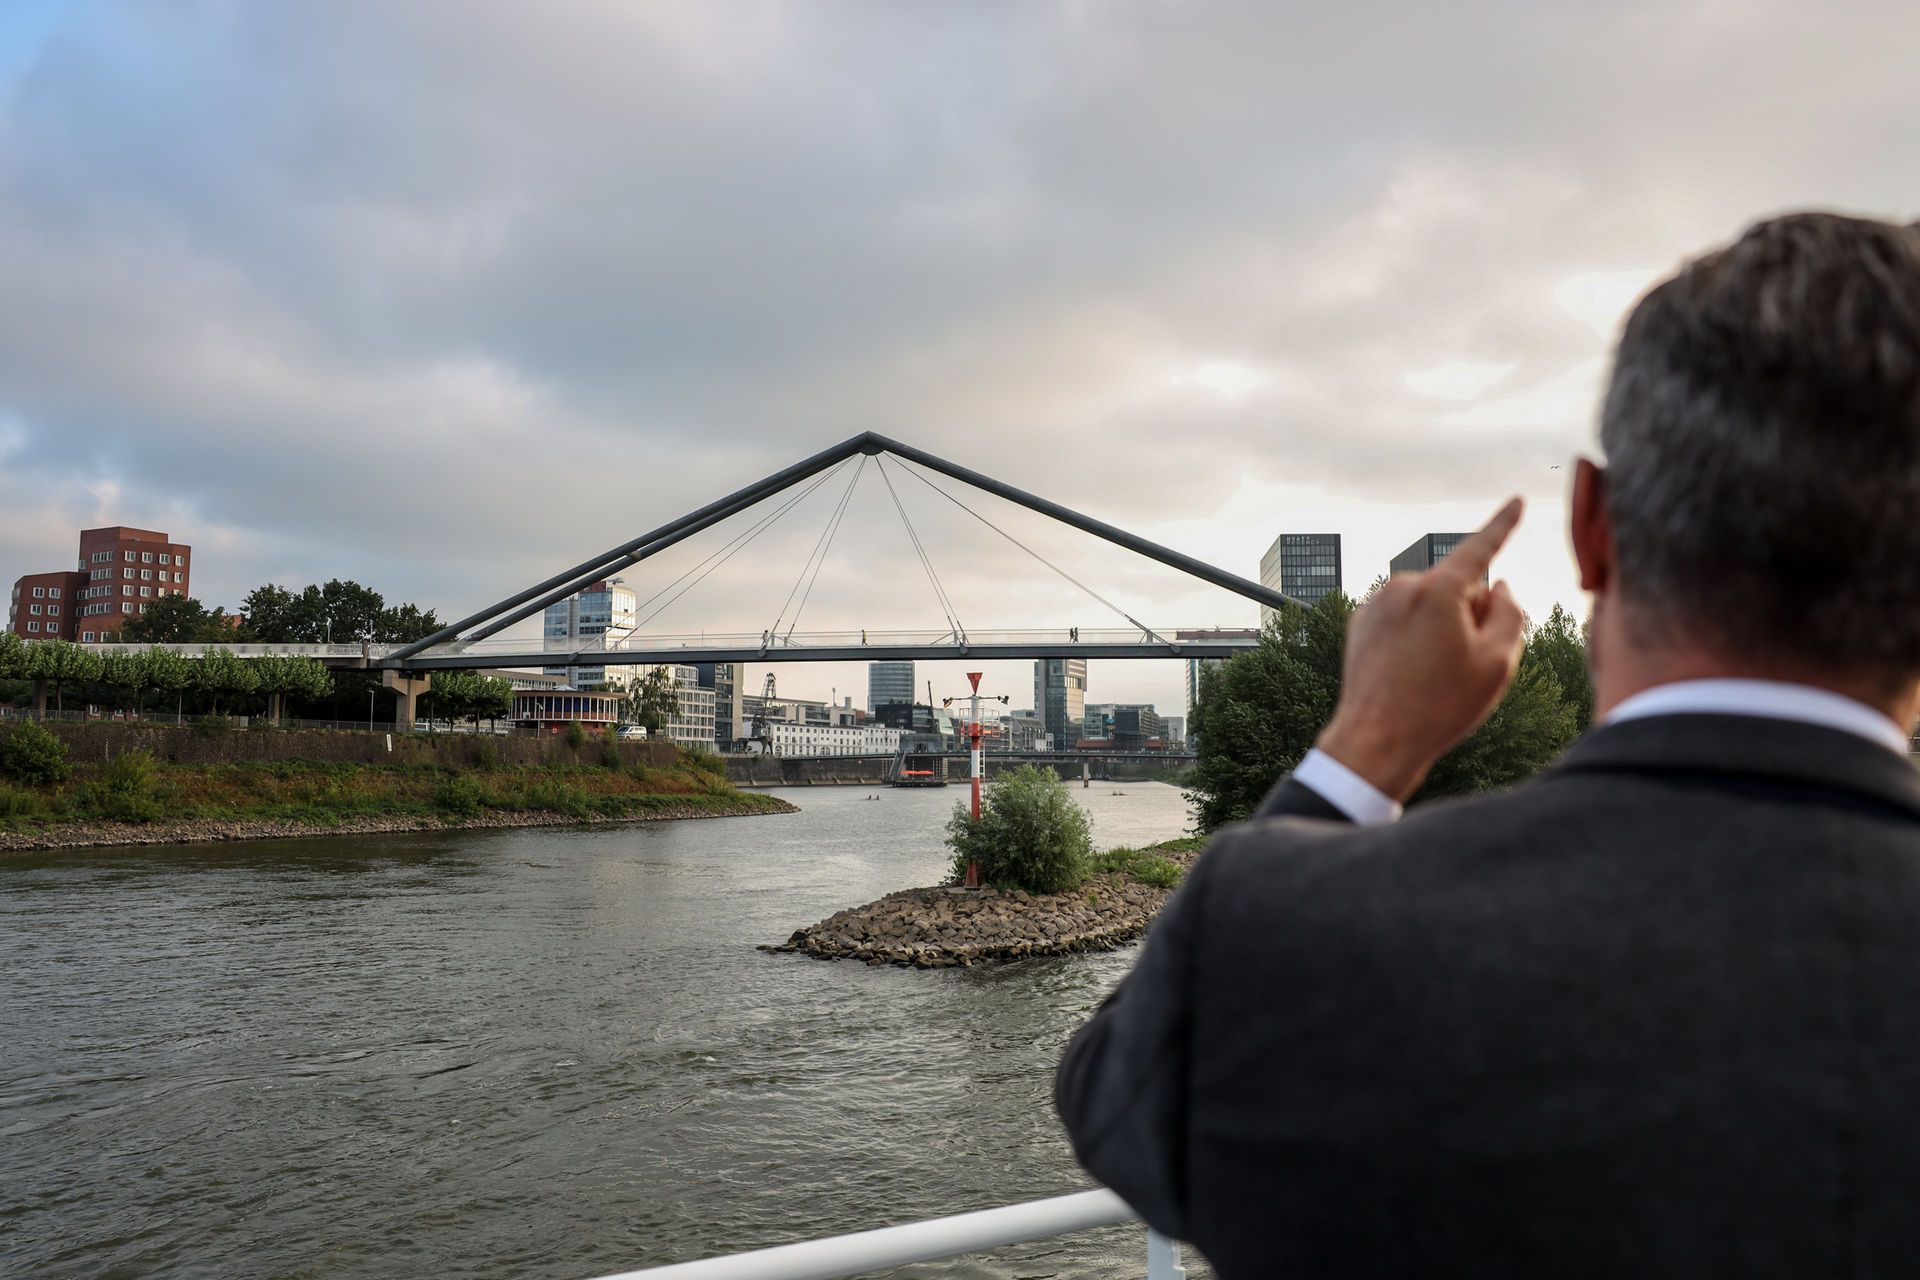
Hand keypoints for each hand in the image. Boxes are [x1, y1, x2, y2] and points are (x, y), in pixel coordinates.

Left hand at [1315, 498, 1527, 801]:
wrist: (1375, 741)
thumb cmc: (1440, 706)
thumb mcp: (1497, 662)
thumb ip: (1509, 613)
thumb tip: (1498, 586)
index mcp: (1439, 589)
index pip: (1481, 547)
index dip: (1503, 525)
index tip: (1518, 501)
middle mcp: (1403, 587)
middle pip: (1457, 589)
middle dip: (1469, 616)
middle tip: (1463, 666)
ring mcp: (1376, 604)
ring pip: (1429, 607)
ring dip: (1440, 629)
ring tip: (1432, 677)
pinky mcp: (1360, 623)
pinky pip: (1403, 621)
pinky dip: (1414, 639)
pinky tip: (1409, 676)